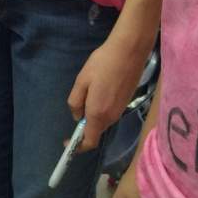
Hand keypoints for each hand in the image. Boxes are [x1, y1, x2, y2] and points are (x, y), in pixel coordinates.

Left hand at [67, 30, 151, 151]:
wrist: (129, 52)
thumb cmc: (102, 64)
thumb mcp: (82, 81)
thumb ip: (76, 101)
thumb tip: (77, 117)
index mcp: (99, 113)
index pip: (90, 141)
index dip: (78, 146)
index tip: (68, 142)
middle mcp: (112, 116)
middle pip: (96, 130)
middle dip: (85, 126)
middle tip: (76, 107)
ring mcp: (121, 110)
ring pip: (103, 121)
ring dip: (93, 115)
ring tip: (87, 93)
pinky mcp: (126, 102)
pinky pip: (110, 112)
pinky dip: (101, 109)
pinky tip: (98, 90)